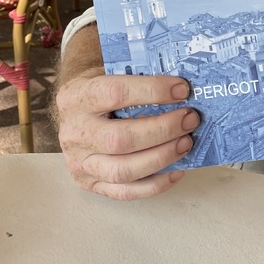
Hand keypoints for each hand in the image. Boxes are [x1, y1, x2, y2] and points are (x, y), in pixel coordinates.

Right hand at [56, 69, 199, 199]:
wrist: (73, 109)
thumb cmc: (101, 89)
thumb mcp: (109, 72)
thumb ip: (139, 76)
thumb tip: (181, 85)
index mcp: (78, 97)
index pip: (115, 93)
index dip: (153, 91)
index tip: (182, 90)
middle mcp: (75, 132)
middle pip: (121, 139)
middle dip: (163, 130)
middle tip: (190, 119)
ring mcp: (79, 162)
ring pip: (123, 170)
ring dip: (162, 157)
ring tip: (186, 142)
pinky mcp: (90, 183)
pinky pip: (125, 192)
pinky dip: (156, 184)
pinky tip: (178, 169)